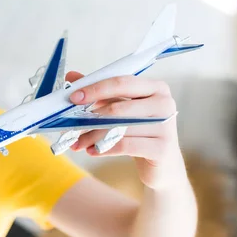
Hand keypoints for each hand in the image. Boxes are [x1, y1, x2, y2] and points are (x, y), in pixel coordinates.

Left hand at [65, 71, 184, 188]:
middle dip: (90, 117)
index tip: (73, 97)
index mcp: (155, 87)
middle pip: (118, 107)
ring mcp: (166, 126)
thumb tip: (72, 76)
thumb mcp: (120, 107)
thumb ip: (99, 92)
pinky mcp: (162, 148)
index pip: (121, 83)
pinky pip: (125, 146)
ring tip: (78, 143)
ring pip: (118, 129)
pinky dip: (104, 149)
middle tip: (70, 124)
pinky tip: (92, 151)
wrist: (162, 160)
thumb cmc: (139, 129)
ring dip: (92, 137)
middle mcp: (165, 103)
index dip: (95, 89)